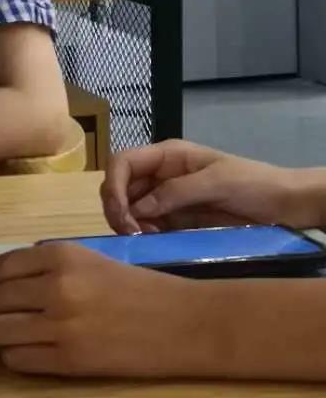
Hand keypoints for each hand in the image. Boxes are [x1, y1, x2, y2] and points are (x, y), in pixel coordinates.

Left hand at [0, 242, 217, 378]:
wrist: (184, 322)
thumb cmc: (141, 289)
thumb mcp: (91, 261)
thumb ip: (49, 268)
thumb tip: (4, 285)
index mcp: (60, 255)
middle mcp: (55, 286)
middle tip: (9, 319)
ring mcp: (60, 324)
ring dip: (3, 336)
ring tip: (22, 338)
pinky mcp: (69, 360)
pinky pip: (17, 360)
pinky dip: (19, 358)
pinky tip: (35, 354)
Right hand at [101, 140, 325, 235]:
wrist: (284, 205)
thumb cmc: (253, 184)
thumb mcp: (217, 182)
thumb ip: (177, 192)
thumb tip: (137, 208)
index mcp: (168, 156)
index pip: (123, 163)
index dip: (113, 184)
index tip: (121, 213)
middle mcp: (161, 175)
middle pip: (120, 187)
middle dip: (118, 208)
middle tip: (131, 233)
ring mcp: (167, 199)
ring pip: (129, 209)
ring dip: (128, 224)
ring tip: (143, 239)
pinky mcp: (176, 220)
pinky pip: (148, 226)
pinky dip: (143, 235)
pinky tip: (155, 241)